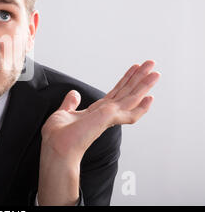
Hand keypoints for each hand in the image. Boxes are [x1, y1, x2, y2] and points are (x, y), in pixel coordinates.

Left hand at [37, 60, 159, 204]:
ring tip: (155, 71)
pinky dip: (141, 106)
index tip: (134, 69)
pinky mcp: (108, 118)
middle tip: (150, 63)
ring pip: (131, 98)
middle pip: (126, 92)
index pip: (116, 93)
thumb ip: (70, 103)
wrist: (57, 148)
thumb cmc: (58, 137)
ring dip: (144, 84)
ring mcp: (108, 117)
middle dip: (138, 78)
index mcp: (96, 112)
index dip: (126, 80)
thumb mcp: (64, 114)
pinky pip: (130, 112)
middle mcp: (105, 114)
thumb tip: (74, 94)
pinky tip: (150, 97)